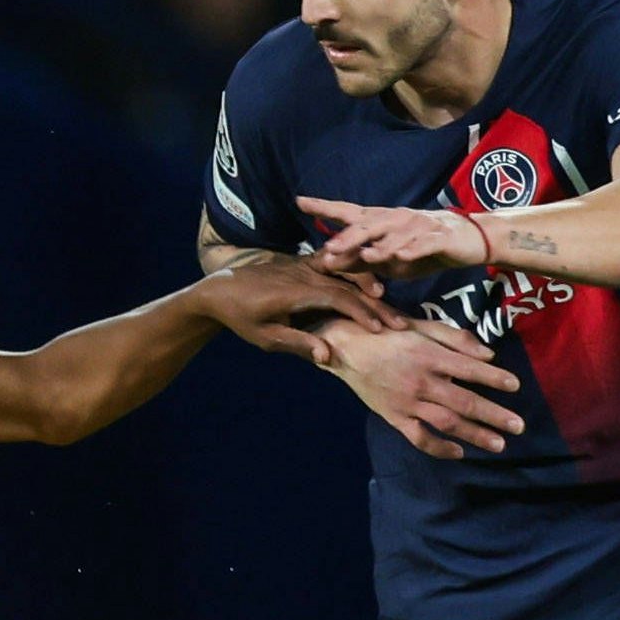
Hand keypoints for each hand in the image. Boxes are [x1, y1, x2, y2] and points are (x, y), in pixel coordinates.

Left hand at [196, 252, 404, 362]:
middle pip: (348, 286)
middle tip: (399, 322)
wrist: (221, 288)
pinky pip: (334, 264)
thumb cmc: (242, 317)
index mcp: (295, 292)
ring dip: (368, 285)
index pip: (338, 299)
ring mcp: (304, 265)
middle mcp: (304, 273)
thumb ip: (298, 343)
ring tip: (388, 300)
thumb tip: (328, 356)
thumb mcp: (265, 337)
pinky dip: (353, 272)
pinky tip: (369, 282)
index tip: (380, 330)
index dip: (361, 313)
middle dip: (375, 304)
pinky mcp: (303, 263)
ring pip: (344, 272)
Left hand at [297, 196, 495, 279]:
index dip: (326, 207)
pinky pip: (423, 244)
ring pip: (394, 235)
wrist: (472, 241)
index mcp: (384, 221)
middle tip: (328, 248)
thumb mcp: (392, 259)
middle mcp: (398, 219)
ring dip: (378, 246)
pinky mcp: (439, 238)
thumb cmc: (427, 249)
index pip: (350, 212)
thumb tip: (333, 262)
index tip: (300, 201)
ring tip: (363, 256)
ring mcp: (419, 226)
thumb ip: (365, 260)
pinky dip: (412, 249)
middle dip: (348, 236)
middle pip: (368, 225)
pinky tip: (401, 256)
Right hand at [322, 320, 526, 457]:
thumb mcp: (422, 325)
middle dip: (494, 415)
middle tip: (519, 427)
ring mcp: (408, 403)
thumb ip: (456, 338)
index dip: (494, 378)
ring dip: (475, 435)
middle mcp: (422, 381)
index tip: (515, 386)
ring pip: (447, 423)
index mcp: (430, 355)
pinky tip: (459, 452)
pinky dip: (439, 448)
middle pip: (464, 402)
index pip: (470, 369)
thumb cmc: (388, 333)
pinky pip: (419, 438)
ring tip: (499, 444)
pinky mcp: (395, 418)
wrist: (347, 349)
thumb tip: (489, 353)